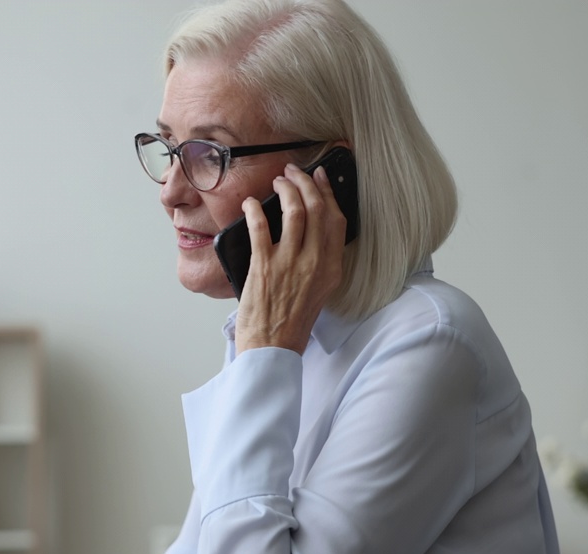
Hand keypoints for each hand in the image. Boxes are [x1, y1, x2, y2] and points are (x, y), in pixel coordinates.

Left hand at [235, 163, 345, 354]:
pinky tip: (250, 203)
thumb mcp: (318, 290)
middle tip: (293, 172)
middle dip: (306, 182)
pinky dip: (254, 210)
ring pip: (295, 211)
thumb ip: (319, 261)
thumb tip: (310, 230)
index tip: (320, 178)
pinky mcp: (264, 266)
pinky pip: (261, 227)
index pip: (337, 220)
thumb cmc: (291, 322)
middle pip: (317, 209)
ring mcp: (290, 263)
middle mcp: (315, 262)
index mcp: (332, 268)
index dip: (328, 193)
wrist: (272, 348)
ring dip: (286, 190)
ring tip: (277, 182)